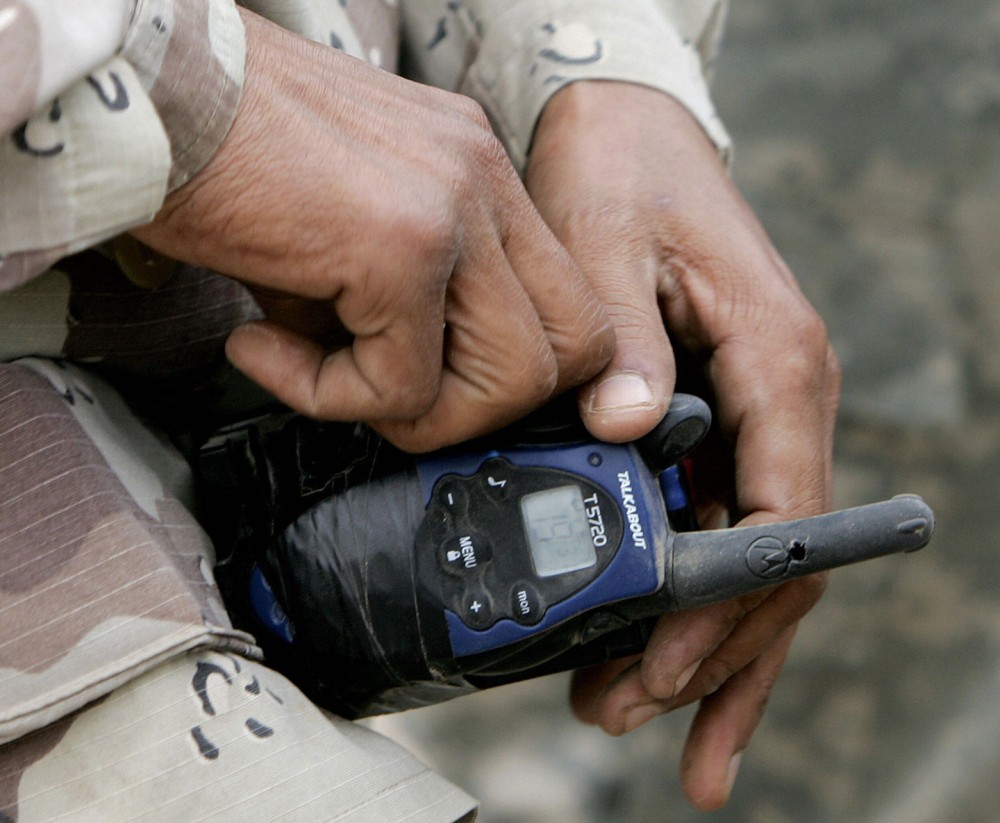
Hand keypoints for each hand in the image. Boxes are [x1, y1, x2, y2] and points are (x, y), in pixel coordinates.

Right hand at [133, 10, 612, 451]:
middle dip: (481, 404)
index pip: (568, 304)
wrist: (138, 91)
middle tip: (387, 394)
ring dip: (418, 411)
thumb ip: (403, 301)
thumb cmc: (224, 153)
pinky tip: (261, 346)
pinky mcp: (400, 244)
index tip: (421, 376)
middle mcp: (484, 178)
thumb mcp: (346, 225)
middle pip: (574, 348)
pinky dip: (331, 395)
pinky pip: (404, 384)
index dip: (505, 369)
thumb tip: (407, 387)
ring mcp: (454, 205)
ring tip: (325, 374)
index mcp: (479, 170)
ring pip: (515, 379)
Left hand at [525, 81, 840, 809]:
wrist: (626, 132)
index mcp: (778, 363)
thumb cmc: (625, 175)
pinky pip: (715, 523)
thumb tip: (628, 431)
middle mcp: (782, 401)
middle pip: (775, 561)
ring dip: (705, 643)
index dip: (724, 607)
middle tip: (633, 717)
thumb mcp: (612, 242)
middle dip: (713, 654)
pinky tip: (646, 637)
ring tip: (638, 713)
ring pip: (749, 556)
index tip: (660, 667)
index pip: (779, 518)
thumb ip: (626, 341)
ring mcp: (754, 416)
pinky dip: (686, 588)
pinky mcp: (715, 419)